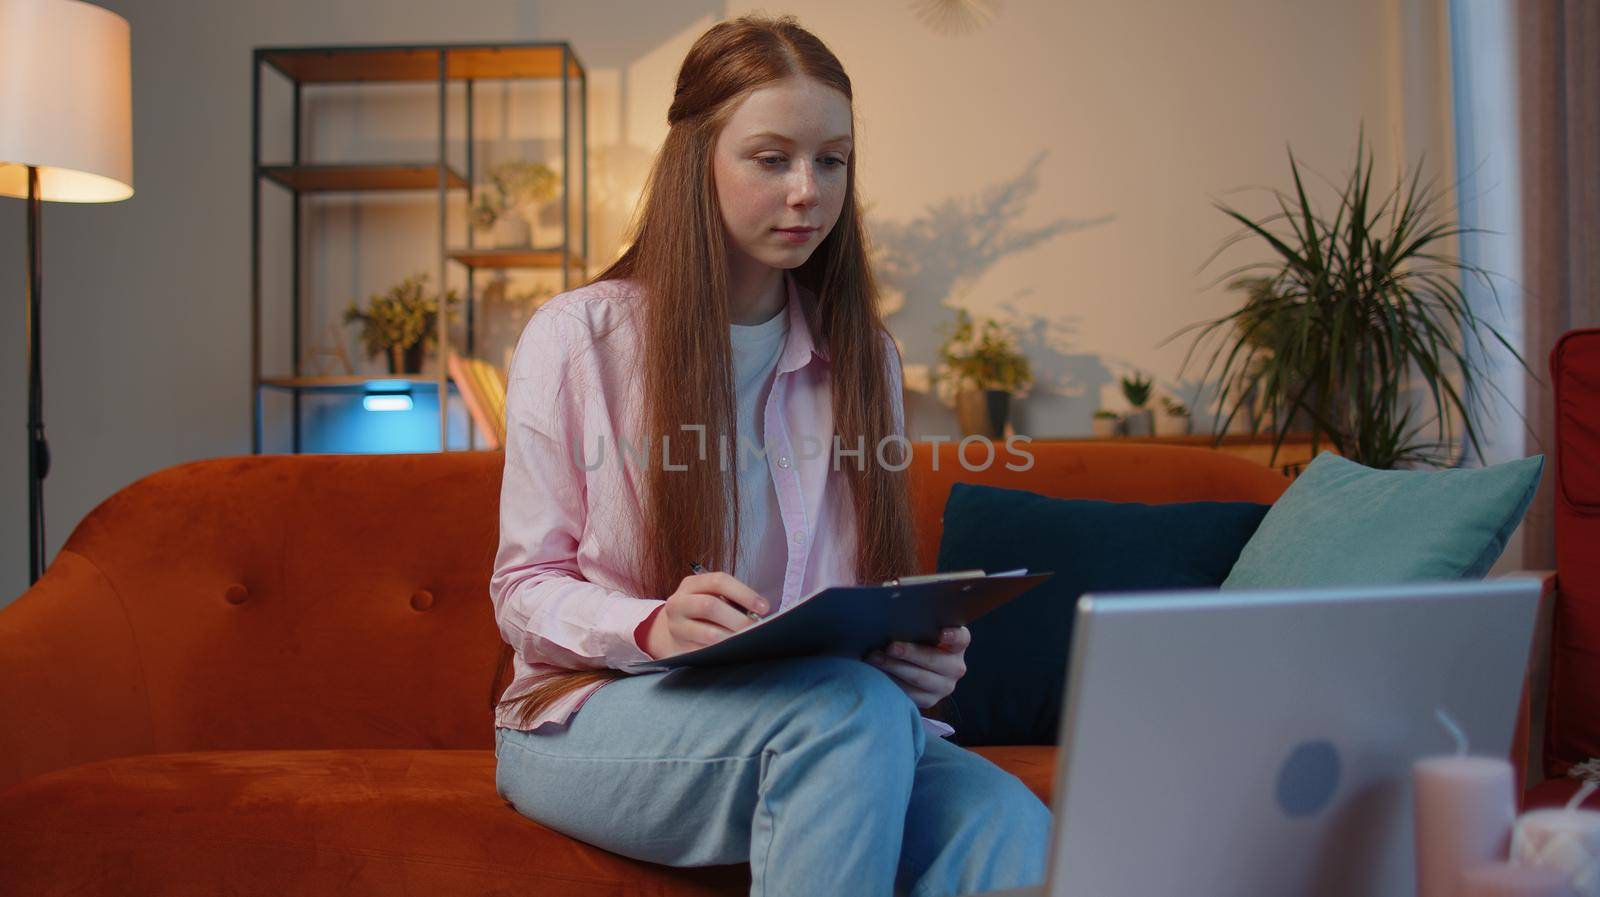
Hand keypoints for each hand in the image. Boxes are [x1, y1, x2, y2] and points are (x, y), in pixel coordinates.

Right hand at [642, 572, 769, 659]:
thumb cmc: (700, 612)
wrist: (670, 630)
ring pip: (708, 633)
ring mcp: (676, 627)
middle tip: (756, 628)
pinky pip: (706, 653)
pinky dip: (724, 653)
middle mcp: (679, 603)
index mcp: (691, 585)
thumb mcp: (709, 596)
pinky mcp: (679, 649)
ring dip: (733, 638)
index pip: (719, 581)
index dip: (744, 593)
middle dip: (738, 618)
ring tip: (747, 641)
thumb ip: (731, 599)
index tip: (764, 607)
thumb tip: (761, 611)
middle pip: (710, 606)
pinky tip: (734, 652)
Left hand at [865, 626, 970, 709]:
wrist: (914, 665)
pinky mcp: (930, 700)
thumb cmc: (917, 639)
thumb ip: (916, 618)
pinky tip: (877, 673)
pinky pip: (910, 693)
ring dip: (894, 668)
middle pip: (934, 660)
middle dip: (910, 653)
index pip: (961, 639)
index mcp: (958, 644)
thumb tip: (896, 608)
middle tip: (890, 647)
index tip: (941, 634)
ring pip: (919, 678)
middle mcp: (955, 666)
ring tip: (875, 658)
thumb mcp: (921, 627)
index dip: (953, 636)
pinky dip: (891, 682)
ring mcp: (945, 686)